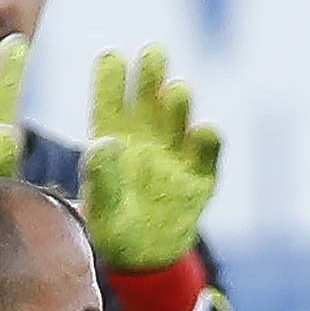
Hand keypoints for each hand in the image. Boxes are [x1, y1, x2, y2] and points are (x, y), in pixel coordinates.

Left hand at [82, 47, 220, 272]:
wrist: (150, 258)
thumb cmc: (116, 231)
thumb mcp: (102, 211)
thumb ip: (101, 178)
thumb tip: (103, 142)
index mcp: (112, 139)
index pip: (110, 103)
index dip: (111, 79)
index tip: (111, 56)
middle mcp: (146, 138)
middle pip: (149, 99)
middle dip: (152, 74)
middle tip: (152, 52)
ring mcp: (175, 154)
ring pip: (179, 118)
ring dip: (179, 102)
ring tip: (175, 89)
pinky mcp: (200, 176)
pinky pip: (207, 153)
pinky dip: (207, 141)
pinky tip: (203, 131)